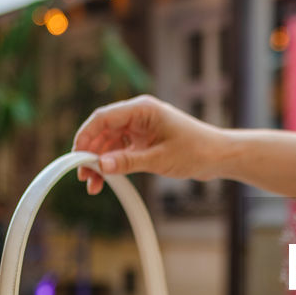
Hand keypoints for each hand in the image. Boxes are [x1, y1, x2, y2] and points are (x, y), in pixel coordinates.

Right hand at [73, 95, 221, 193]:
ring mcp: (141, 128)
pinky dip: (113, 164)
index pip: (103, 118)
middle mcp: (139, 115)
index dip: (86, 136)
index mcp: (142, 109)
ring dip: (101, 162)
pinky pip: (121, 151)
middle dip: (91, 153)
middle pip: (103, 131)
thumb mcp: (160, 159)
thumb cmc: (196, 151)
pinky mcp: (145, 141)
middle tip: (83, 177)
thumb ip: (129, 162)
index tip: (76, 157)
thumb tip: (101, 166)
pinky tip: (107, 180)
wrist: (219, 156)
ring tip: (93, 185)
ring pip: (110, 143)